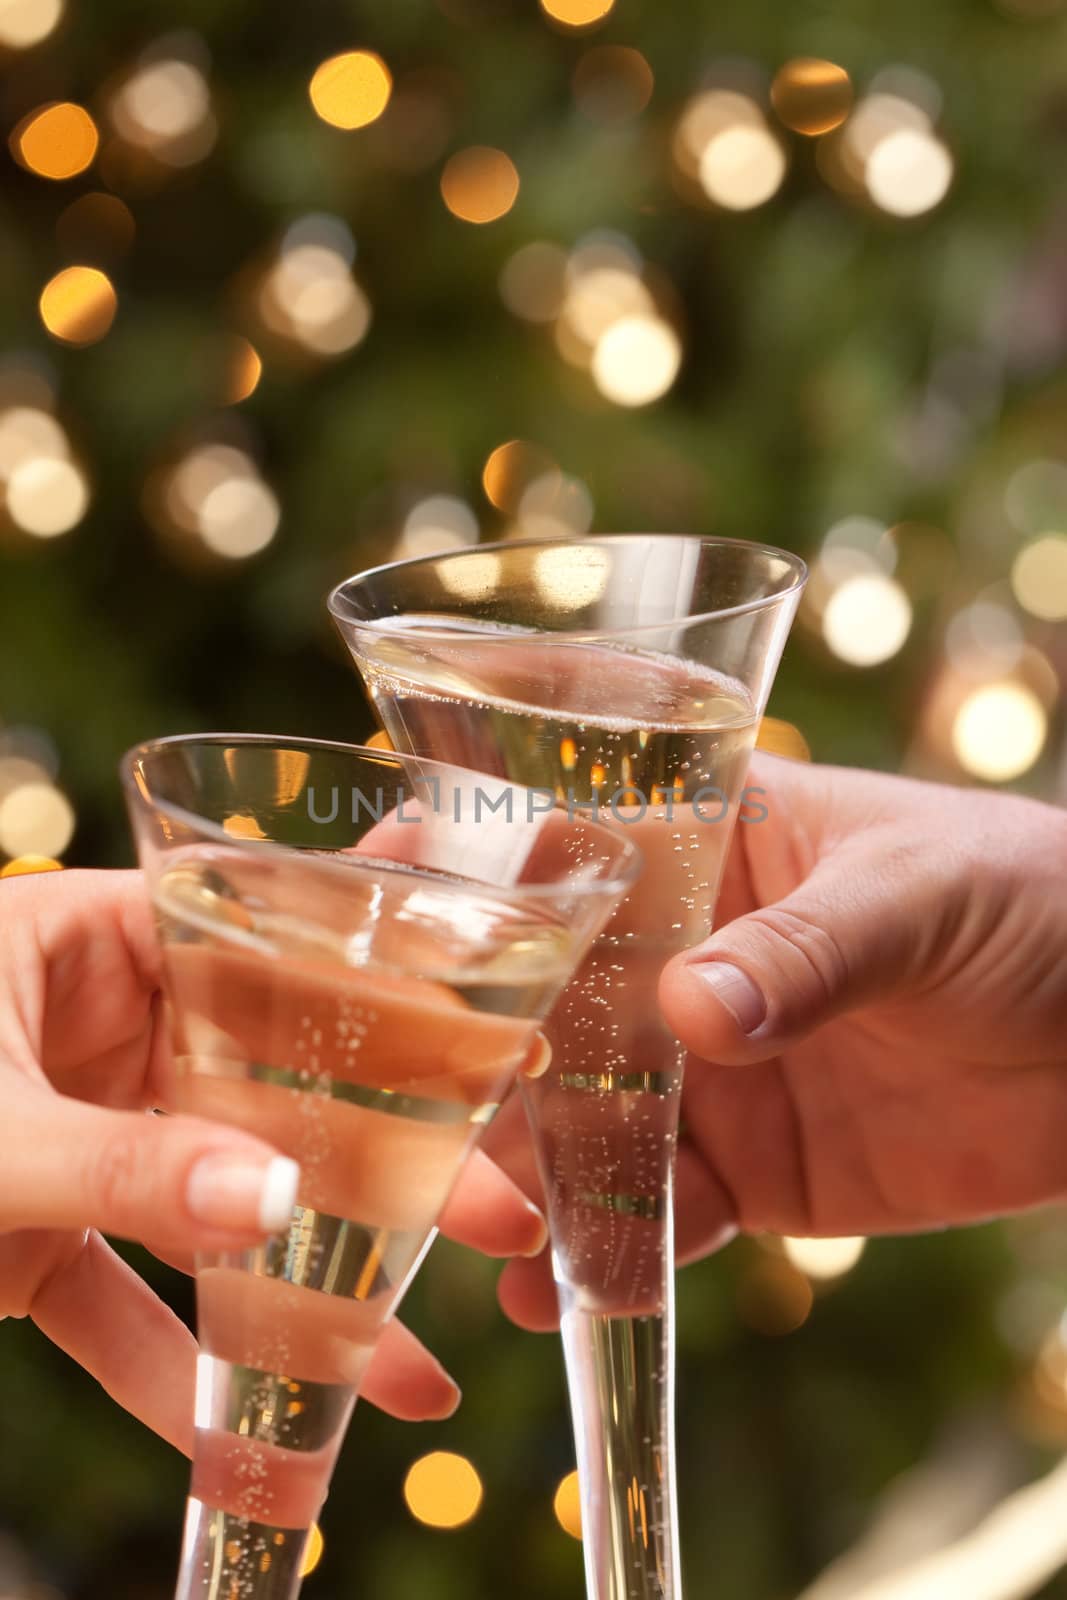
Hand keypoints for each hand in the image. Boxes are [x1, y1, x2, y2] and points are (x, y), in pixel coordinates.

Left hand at [0, 869, 546, 1448]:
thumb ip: (123, 1168)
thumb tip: (277, 1208)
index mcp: (88, 938)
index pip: (271, 939)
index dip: (392, 984)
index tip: (504, 1024)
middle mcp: (101, 1027)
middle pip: (274, 1091)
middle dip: (388, 1175)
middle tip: (504, 1225)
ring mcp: (78, 1137)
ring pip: (220, 1213)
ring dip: (310, 1301)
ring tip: (416, 1378)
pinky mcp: (39, 1236)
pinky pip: (133, 1306)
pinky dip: (185, 1378)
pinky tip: (259, 1458)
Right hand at [496, 754, 1066, 1326]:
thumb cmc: (1033, 903)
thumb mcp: (919, 901)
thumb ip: (810, 951)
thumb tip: (693, 1014)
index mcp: (704, 848)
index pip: (558, 856)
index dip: (465, 893)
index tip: (383, 939)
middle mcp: (676, 957)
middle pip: (548, 1014)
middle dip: (486, 1075)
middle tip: (444, 1145)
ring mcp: (705, 1071)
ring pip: (582, 1127)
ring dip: (530, 1181)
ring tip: (497, 1237)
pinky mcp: (747, 1168)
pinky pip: (658, 1216)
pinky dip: (610, 1255)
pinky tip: (559, 1296)